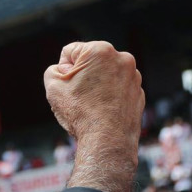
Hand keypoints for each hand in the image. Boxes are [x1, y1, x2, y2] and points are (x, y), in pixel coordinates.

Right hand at [44, 41, 143, 191]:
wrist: (107, 141)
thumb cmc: (80, 113)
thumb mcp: (53, 87)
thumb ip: (53, 70)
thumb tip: (63, 70)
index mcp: (100, 50)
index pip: (70, 52)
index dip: (62, 71)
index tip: (67, 87)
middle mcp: (122, 58)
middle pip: (90, 62)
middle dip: (81, 76)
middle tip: (78, 97)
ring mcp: (133, 76)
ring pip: (105, 75)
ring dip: (96, 85)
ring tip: (91, 106)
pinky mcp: (138, 92)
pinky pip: (117, 89)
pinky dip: (109, 96)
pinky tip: (103, 111)